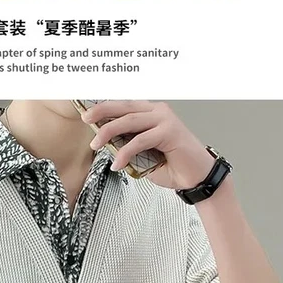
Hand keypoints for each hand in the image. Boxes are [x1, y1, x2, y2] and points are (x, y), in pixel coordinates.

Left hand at [81, 100, 214, 190]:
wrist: (197, 177)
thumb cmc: (174, 165)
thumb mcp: (144, 154)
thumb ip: (128, 145)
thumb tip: (107, 145)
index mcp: (152, 113)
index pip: (124, 105)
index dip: (105, 107)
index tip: (88, 113)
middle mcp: (158, 111)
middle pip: (124, 107)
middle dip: (101, 111)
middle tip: (86, 119)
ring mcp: (164, 119)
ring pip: (129, 121)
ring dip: (109, 132)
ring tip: (95, 145)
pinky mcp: (169, 132)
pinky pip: (140, 140)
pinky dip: (125, 152)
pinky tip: (117, 163)